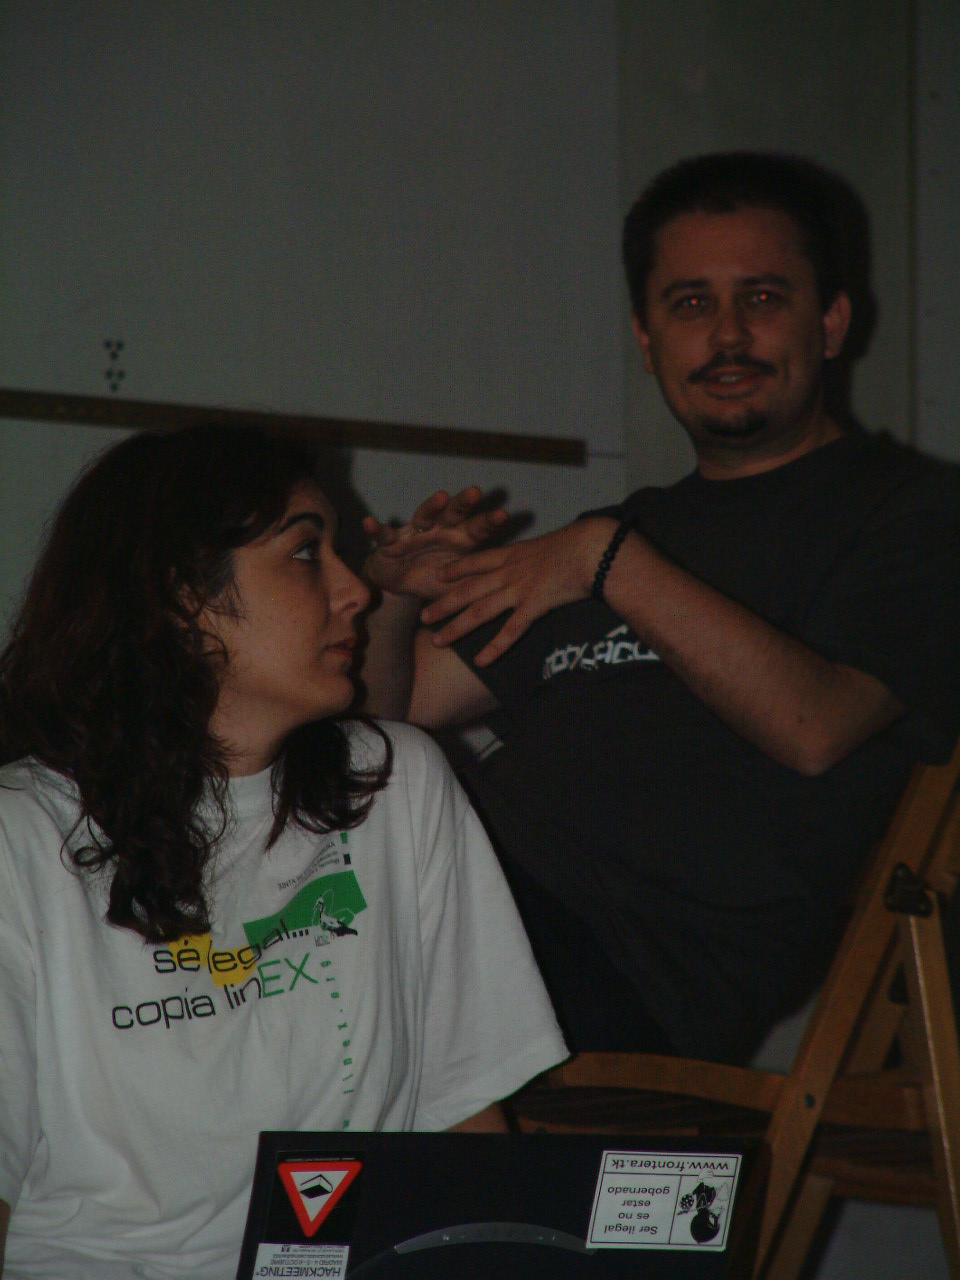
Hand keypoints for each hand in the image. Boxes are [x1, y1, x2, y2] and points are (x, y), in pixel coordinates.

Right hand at [362, 487, 507, 600]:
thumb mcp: (456, 588)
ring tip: (440, 496)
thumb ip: (475, 587)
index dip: (488, 521)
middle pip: (453, 513)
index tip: (503, 515)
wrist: (395, 583)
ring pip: (423, 516)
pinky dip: (375, 529)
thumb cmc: (430, 579)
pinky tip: (368, 522)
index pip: (476, 529)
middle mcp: (439, 531)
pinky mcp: (390, 541)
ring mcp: (414, 533)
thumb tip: (502, 592)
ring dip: (430, 506)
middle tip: (475, 492)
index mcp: (458, 541)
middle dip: (463, 503)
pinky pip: (382, 534)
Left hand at [420, 516, 615, 664]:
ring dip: (456, 627)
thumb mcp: (554, 544)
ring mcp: (519, 589)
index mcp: (514, 553)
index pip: (477, 560)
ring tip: (438, 641)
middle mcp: (510, 571)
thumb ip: (542, 556)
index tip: (440, 576)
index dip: (457, 569)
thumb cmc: (583, 543)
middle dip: (444, 603)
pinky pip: (510, 630)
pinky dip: (494, 647)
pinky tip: (480, 661)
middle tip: (423, 616)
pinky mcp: (533, 606)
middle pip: (468, 589)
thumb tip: (545, 560)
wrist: (593, 548)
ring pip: (479, 611)